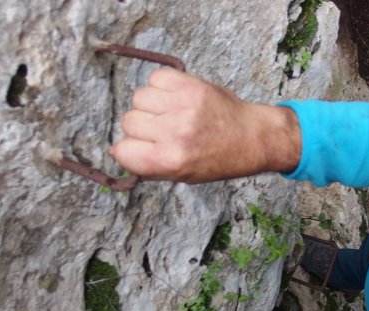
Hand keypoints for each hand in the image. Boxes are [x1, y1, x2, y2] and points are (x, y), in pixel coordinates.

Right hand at [109, 67, 301, 182]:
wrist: (252, 138)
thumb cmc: (218, 160)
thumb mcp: (183, 175)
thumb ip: (149, 165)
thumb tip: (115, 151)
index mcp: (170, 161)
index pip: (123, 151)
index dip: (129, 149)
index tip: (142, 148)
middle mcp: (174, 134)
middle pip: (129, 121)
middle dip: (141, 127)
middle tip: (163, 130)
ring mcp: (183, 108)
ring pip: (139, 98)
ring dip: (150, 104)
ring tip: (170, 111)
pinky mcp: (191, 86)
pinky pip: (156, 77)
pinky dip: (161, 85)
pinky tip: (175, 96)